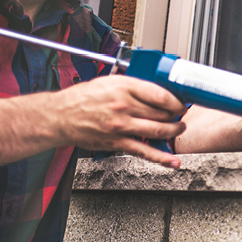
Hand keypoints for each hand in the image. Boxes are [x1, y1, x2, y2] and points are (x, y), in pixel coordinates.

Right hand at [52, 75, 186, 167]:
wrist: (60, 116)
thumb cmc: (84, 97)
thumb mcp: (111, 81)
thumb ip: (134, 85)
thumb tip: (158, 89)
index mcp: (125, 87)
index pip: (161, 95)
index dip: (177, 100)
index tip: (182, 102)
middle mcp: (124, 106)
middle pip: (163, 113)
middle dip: (177, 115)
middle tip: (181, 115)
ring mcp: (121, 126)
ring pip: (159, 131)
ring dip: (174, 131)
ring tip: (179, 128)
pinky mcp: (117, 142)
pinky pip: (144, 151)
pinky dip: (162, 158)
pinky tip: (173, 160)